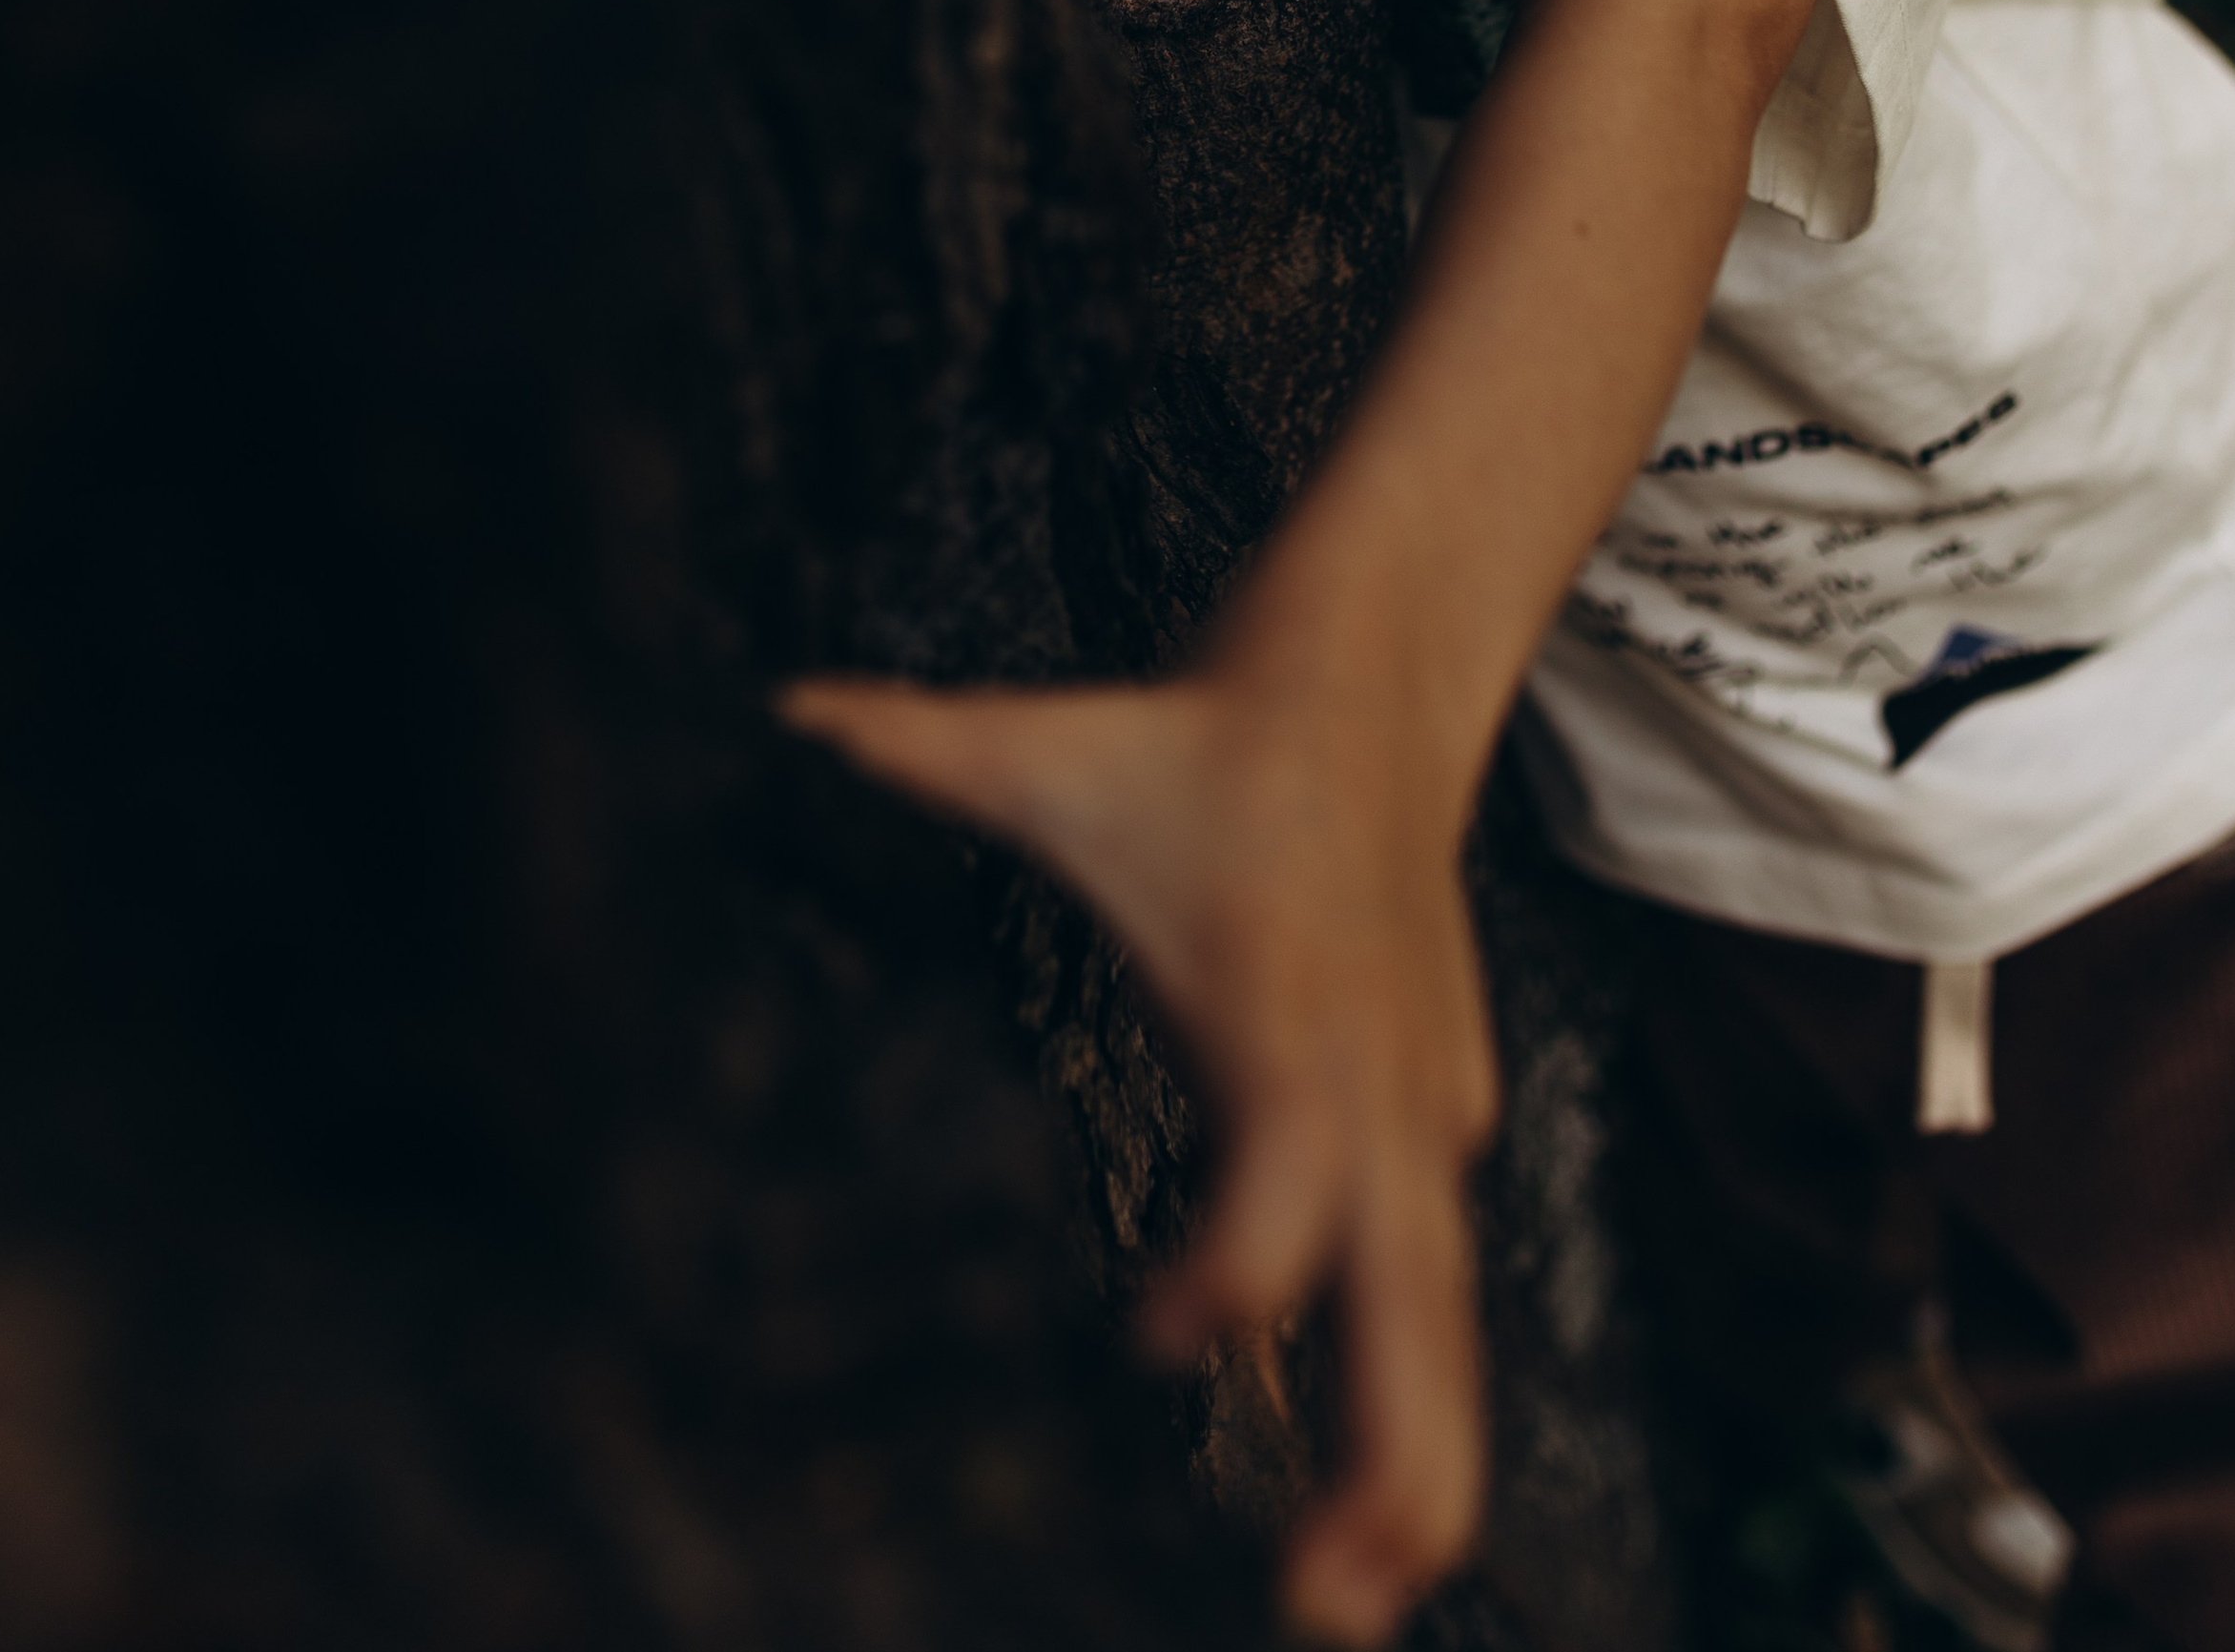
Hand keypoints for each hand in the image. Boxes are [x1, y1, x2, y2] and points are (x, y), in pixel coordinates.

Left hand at [776, 660, 1498, 1644]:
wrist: (1376, 676)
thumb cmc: (1202, 736)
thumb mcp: (1058, 744)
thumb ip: (921, 746)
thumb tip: (785, 709)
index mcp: (1282, 1009)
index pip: (1286, 1163)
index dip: (1236, 1259)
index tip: (1155, 1338)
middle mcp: (1371, 1080)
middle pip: (1414, 1303)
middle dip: (1385, 1459)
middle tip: (1317, 1608)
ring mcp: (1424, 1106)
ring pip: (1449, 1314)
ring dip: (1419, 1465)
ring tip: (1353, 1603)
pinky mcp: (1442, 1113)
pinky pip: (1440, 1267)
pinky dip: (1418, 1379)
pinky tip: (1372, 1493)